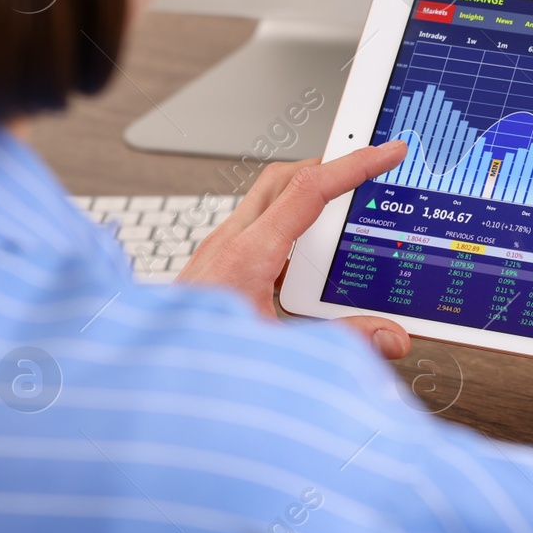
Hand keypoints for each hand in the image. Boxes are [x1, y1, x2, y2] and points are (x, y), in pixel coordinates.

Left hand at [175, 142, 413, 359]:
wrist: (143, 380)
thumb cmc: (194, 367)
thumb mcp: (279, 354)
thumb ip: (339, 341)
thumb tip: (388, 334)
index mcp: (247, 256)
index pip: (309, 190)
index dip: (354, 165)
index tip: (387, 152)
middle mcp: (228, 245)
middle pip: (285, 180)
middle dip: (332, 167)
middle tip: (369, 172)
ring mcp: (218, 253)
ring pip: (268, 201)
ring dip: (307, 199)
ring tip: (344, 219)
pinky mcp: (215, 267)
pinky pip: (257, 229)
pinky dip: (289, 229)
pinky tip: (304, 263)